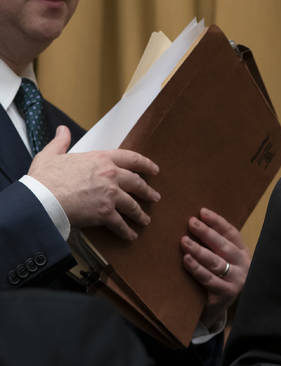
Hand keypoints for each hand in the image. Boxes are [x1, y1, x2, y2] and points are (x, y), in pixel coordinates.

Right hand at [28, 125, 160, 239]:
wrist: (41, 199)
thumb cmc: (44, 178)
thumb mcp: (51, 154)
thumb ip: (61, 142)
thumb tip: (63, 130)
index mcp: (101, 159)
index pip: (131, 158)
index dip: (145, 164)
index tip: (154, 170)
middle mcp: (111, 175)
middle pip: (136, 183)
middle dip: (147, 191)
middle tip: (154, 196)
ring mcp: (110, 195)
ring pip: (132, 205)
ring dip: (140, 214)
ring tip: (145, 220)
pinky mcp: (105, 213)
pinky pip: (120, 223)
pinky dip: (127, 231)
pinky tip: (131, 235)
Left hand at [181, 208, 248, 329]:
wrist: (216, 310)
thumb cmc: (216, 279)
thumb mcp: (220, 260)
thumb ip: (213, 246)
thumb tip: (193, 222)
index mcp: (243, 253)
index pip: (232, 233)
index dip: (217, 222)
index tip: (202, 212)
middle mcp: (243, 266)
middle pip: (224, 246)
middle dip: (207, 233)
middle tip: (191, 222)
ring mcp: (236, 280)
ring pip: (216, 262)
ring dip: (199, 250)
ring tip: (184, 241)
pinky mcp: (225, 294)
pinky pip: (209, 279)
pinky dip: (196, 269)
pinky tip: (187, 260)